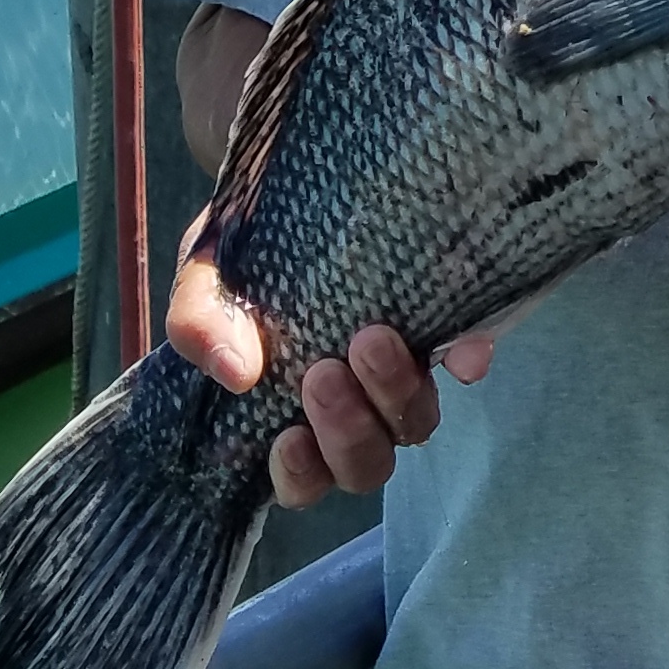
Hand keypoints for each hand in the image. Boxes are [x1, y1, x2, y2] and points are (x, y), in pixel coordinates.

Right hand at [165, 216, 496, 507]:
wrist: (286, 190)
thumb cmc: (239, 254)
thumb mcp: (205, 276)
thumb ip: (201, 321)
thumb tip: (235, 373)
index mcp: (289, 413)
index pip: (302, 479)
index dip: (300, 474)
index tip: (288, 436)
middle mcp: (353, 407)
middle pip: (366, 463)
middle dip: (348, 431)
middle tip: (323, 372)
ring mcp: (400, 373)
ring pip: (415, 423)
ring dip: (395, 392)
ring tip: (372, 338)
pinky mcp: (442, 328)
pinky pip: (467, 359)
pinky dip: (468, 360)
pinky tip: (466, 352)